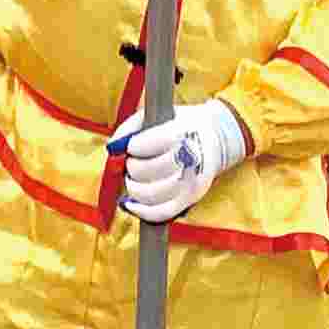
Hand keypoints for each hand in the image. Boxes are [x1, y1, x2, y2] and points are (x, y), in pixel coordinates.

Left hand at [107, 97, 250, 220]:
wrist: (215, 139)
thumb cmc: (182, 125)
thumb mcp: (159, 115)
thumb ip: (132, 126)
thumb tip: (113, 147)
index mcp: (183, 132)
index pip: (148, 144)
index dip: (133, 146)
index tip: (131, 145)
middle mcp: (189, 159)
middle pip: (145, 171)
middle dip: (132, 167)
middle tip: (132, 161)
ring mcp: (190, 183)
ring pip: (150, 194)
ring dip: (133, 188)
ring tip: (133, 179)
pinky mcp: (189, 200)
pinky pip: (161, 213)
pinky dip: (141, 211)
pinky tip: (130, 203)